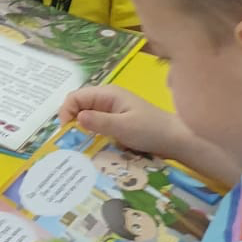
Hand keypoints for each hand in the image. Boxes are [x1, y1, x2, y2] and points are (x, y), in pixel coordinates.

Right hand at [58, 84, 182, 157]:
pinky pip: (96, 126)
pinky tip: (89, 147)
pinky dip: (90, 135)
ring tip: (76, 147)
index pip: (75, 97)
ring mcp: (111, 111)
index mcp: (108, 94)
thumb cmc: (151, 130)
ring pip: (86, 117)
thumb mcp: (124, 127)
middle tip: (69, 142)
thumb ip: (99, 122)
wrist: (175, 140)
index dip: (66, 112)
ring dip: (79, 130)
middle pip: (78, 106)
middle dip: (70, 121)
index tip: (66, 132)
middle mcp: (107, 100)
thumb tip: (76, 118)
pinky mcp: (115, 123)